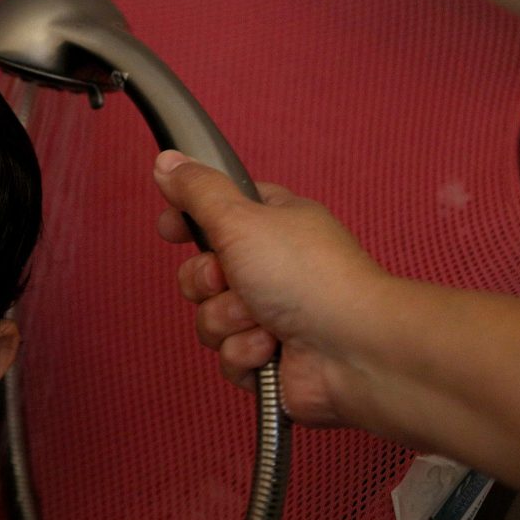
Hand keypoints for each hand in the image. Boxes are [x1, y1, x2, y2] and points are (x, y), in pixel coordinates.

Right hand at [152, 150, 391, 425]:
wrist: (352, 348)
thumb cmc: (308, 276)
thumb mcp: (242, 218)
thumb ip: (198, 190)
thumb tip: (167, 161)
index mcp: (272, 223)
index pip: (216, 213)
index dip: (188, 221)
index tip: (170, 227)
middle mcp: (271, 267)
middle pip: (200, 272)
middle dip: (207, 281)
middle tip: (229, 278)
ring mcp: (270, 314)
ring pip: (209, 318)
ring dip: (228, 320)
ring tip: (262, 319)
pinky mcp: (268, 358)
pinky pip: (227, 356)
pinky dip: (245, 354)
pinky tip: (272, 349)